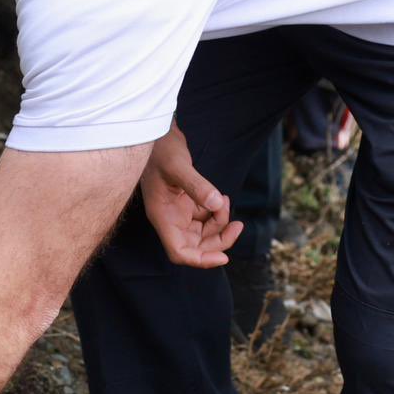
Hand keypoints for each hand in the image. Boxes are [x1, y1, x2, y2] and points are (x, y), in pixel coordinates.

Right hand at [140, 125, 242, 267]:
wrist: (156, 133)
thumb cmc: (160, 150)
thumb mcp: (178, 165)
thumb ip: (197, 186)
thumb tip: (217, 205)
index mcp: (163, 217)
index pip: (179, 252)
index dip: (200, 260)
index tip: (223, 258)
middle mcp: (169, 219)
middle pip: (195, 246)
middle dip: (218, 240)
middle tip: (237, 225)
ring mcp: (177, 212)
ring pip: (202, 233)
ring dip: (219, 224)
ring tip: (226, 201)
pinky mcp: (185, 203)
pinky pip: (204, 218)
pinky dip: (217, 213)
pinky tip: (221, 196)